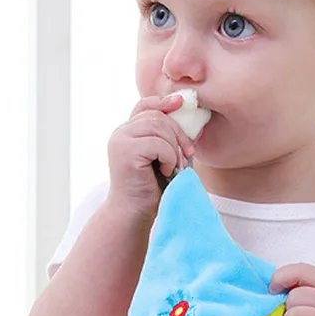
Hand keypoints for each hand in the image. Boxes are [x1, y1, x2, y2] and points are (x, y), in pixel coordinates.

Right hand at [104, 94, 194, 216]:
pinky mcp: (125, 152)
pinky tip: (166, 171)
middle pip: (157, 116)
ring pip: (158, 127)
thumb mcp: (164, 158)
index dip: (163, 101)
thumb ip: (171, 139)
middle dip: (178, 134)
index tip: (181, 102)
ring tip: (175, 167)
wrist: (134, 214)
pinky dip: (169, 157)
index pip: (145, 105)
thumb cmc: (152, 189)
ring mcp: (120, 141)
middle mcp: (121, 133)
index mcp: (128, 132)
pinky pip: (157, 143)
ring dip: (174, 148)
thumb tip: (194, 121)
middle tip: (187, 155)